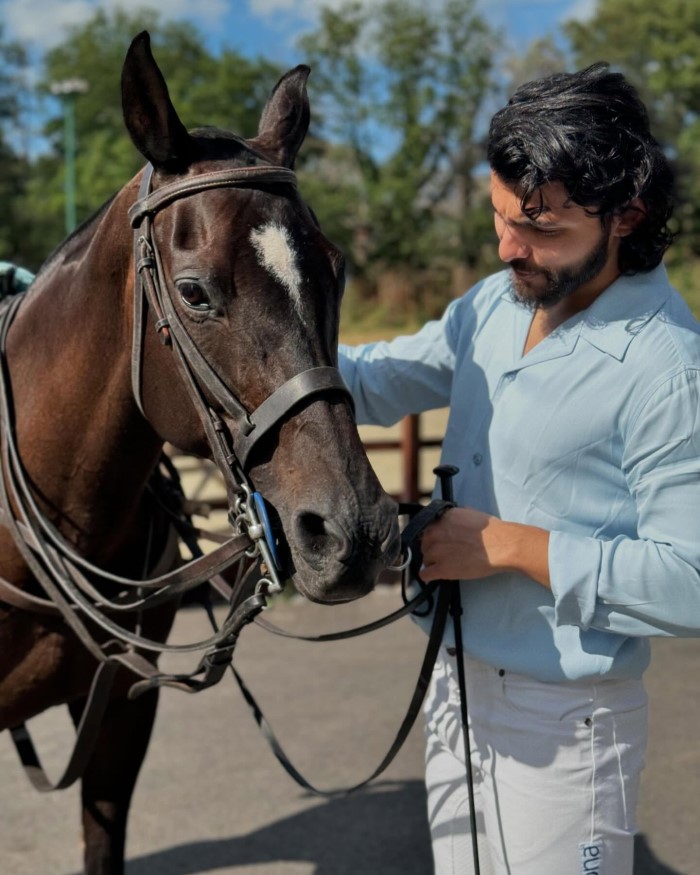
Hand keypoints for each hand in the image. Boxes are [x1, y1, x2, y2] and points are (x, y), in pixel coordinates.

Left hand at [419, 506, 550, 587]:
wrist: (502, 546)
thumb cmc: (493, 531)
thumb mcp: (472, 514)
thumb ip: (458, 515)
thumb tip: (454, 516)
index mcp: (444, 518)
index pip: (428, 528)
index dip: (434, 537)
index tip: (439, 542)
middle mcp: (436, 532)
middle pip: (424, 544)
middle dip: (432, 549)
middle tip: (444, 555)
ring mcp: (437, 551)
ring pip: (425, 559)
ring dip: (432, 563)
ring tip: (444, 566)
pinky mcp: (442, 568)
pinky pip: (425, 574)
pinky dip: (428, 576)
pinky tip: (433, 576)